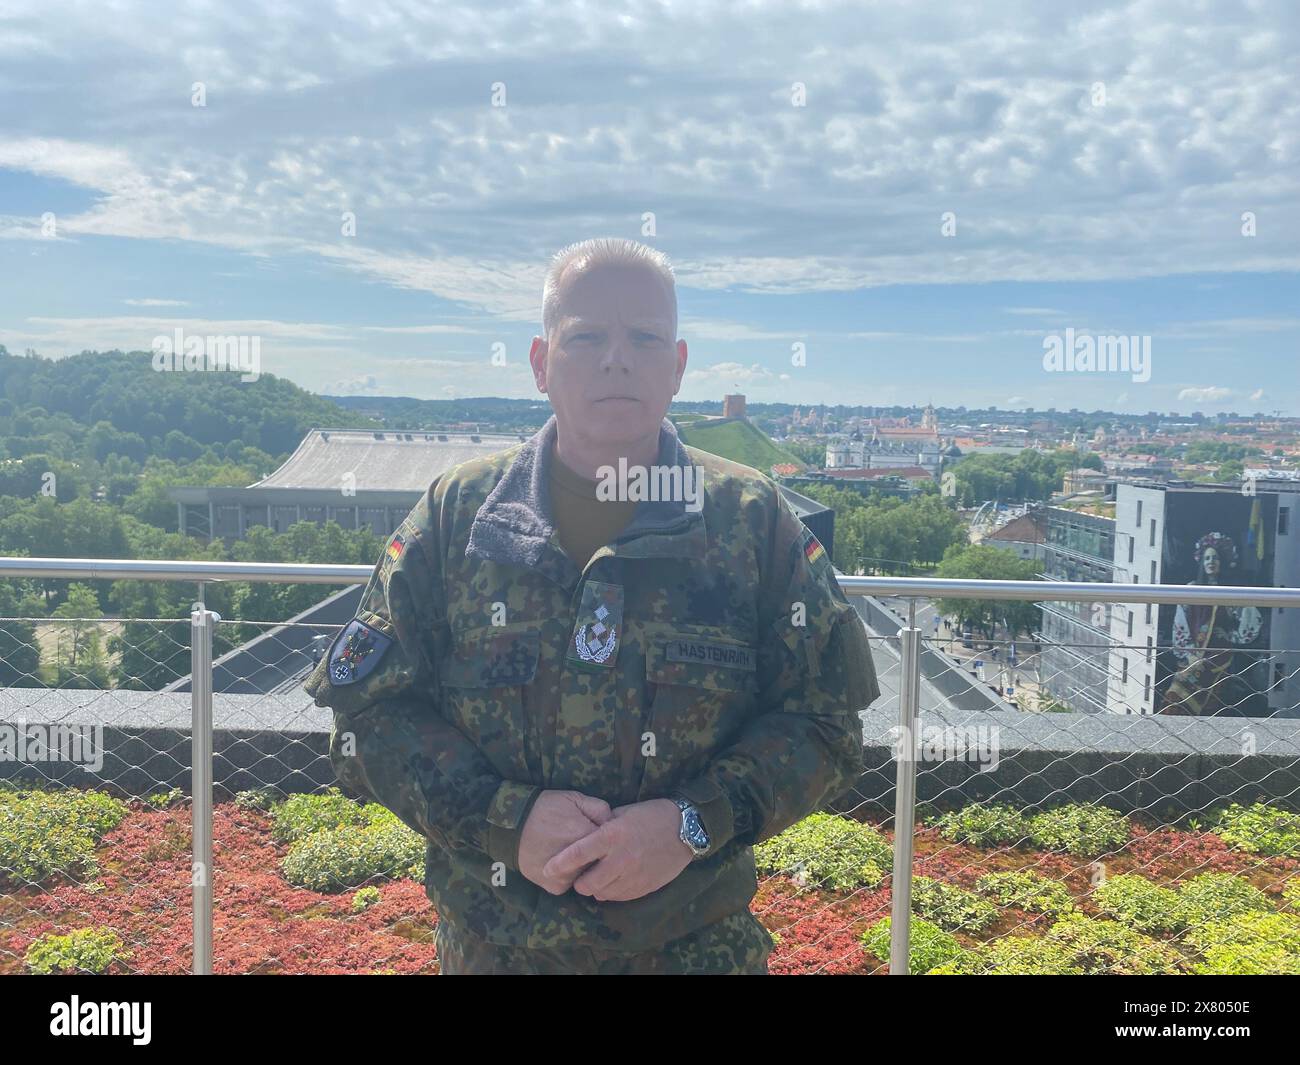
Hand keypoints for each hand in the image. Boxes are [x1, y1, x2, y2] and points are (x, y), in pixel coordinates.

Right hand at [518, 790, 611, 894]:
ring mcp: (566, 876)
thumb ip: (599, 808)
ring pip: (587, 875)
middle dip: (597, 856)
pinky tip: (560, 862)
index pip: (612, 844)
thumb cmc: (545, 808)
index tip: (600, 836)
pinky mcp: (555, 886)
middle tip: (583, 844)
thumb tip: (614, 822)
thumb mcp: (573, 798)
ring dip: (583, 867)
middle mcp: (578, 860)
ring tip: (569, 852)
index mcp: (585, 835)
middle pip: (601, 862)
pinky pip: (571, 884)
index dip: (606, 839)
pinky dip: (568, 876)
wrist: (511, 825)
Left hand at [542, 798, 692, 902]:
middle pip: (587, 884)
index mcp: (612, 836)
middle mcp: (621, 859)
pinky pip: (618, 897)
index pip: (578, 853)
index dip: (559, 864)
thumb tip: (583, 836)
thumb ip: (602, 827)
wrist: (685, 829)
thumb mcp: (623, 813)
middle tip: (579, 875)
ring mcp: (633, 876)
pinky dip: (612, 891)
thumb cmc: (651, 815)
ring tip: (599, 876)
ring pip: (601, 894)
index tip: (546, 870)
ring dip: (595, 888)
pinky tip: (615, 880)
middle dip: (578, 882)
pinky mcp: (643, 887)